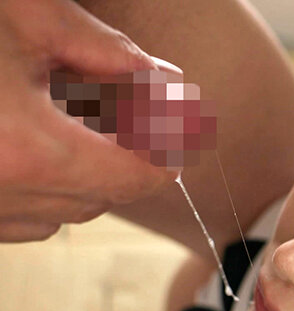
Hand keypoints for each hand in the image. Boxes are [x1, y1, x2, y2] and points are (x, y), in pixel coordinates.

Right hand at [0, 0, 177, 241]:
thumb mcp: (24, 15)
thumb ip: (103, 50)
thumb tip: (161, 77)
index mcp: (23, 150)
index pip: (136, 176)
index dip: (169, 149)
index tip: (182, 121)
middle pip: (103, 196)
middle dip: (131, 153)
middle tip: (140, 103)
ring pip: (63, 213)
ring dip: (88, 171)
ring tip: (80, 113)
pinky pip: (20, 218)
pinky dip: (45, 186)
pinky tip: (36, 134)